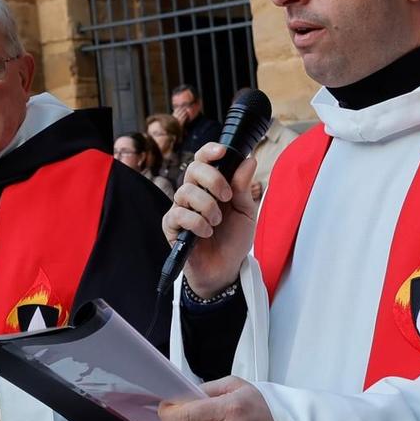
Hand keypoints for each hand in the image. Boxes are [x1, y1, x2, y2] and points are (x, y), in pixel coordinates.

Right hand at [163, 141, 257, 297]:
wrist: (226, 269)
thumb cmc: (233, 239)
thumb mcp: (246, 212)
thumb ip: (244, 188)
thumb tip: (248, 160)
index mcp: (211, 186)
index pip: (203, 160)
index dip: (209, 151)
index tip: (222, 152)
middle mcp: (193, 193)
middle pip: (192, 169)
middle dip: (213, 179)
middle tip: (227, 196)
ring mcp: (180, 208)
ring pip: (186, 192)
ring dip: (207, 207)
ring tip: (217, 222)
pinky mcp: (171, 226)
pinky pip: (179, 214)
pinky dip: (197, 223)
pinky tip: (206, 233)